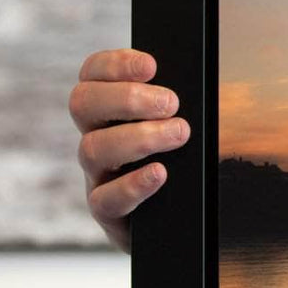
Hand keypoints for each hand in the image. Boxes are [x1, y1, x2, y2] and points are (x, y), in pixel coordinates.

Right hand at [68, 49, 190, 252]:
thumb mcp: (181, 130)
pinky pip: (106, 199)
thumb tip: (204, 84)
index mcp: (109, 111)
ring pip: (94, 148)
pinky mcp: (107, 212)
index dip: (115, 64)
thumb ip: (179, 108)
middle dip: (127, 98)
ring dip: (139, 137)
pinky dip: (133, 184)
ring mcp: (98, 175)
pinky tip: (160, 173)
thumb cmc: (182, 167)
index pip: (92, 75)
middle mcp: (96, 137)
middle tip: (171, 103)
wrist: (175, 223)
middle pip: (83, 104)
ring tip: (180, 134)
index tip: (152, 65)